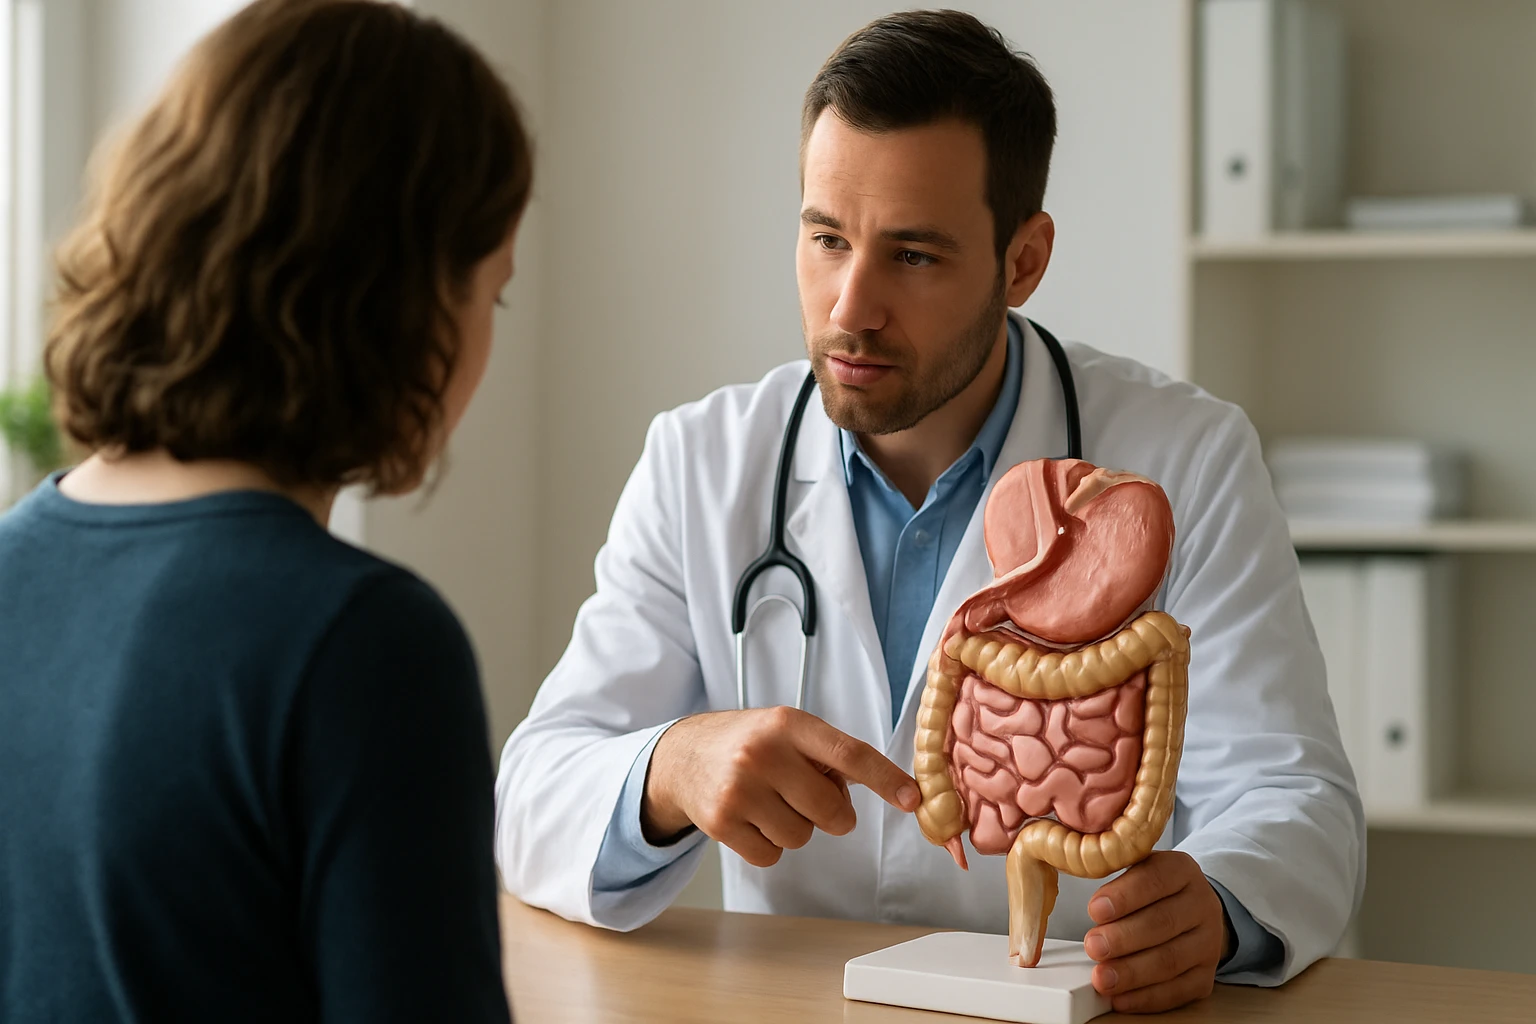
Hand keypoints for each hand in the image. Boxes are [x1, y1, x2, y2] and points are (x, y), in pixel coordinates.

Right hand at [641, 706, 920, 865]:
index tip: (913, 799)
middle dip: (830, 813)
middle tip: (807, 796)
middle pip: (831, 810)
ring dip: (795, 827)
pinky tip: (752, 819)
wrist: (682, 756)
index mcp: (789, 724)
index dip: (886, 779)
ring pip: (802, 837)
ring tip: (770, 802)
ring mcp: (739, 789)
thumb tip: (891, 787)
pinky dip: (769, 845)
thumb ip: (830, 755)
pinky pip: (772, 855)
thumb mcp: (787, 731)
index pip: (849, 753)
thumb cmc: (748, 744)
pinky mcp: (721, 822)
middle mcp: (763, 753)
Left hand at [1082, 851, 1227, 1013]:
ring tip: (1102, 977)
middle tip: (1093, 946)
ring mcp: (1208, 942)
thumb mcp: (1135, 869)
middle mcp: (1202, 905)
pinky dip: (1146, 998)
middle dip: (1123, 938)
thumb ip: (1112, 872)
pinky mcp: (1206, 976)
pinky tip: (1121, 998)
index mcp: (1182, 870)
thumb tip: (1078, 872)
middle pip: (1163, 923)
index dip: (1124, 896)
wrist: (1191, 913)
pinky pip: (1178, 991)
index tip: (1094, 910)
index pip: (1155, 879)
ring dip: (1133, 972)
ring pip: (1171, 960)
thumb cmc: (1152, 891)